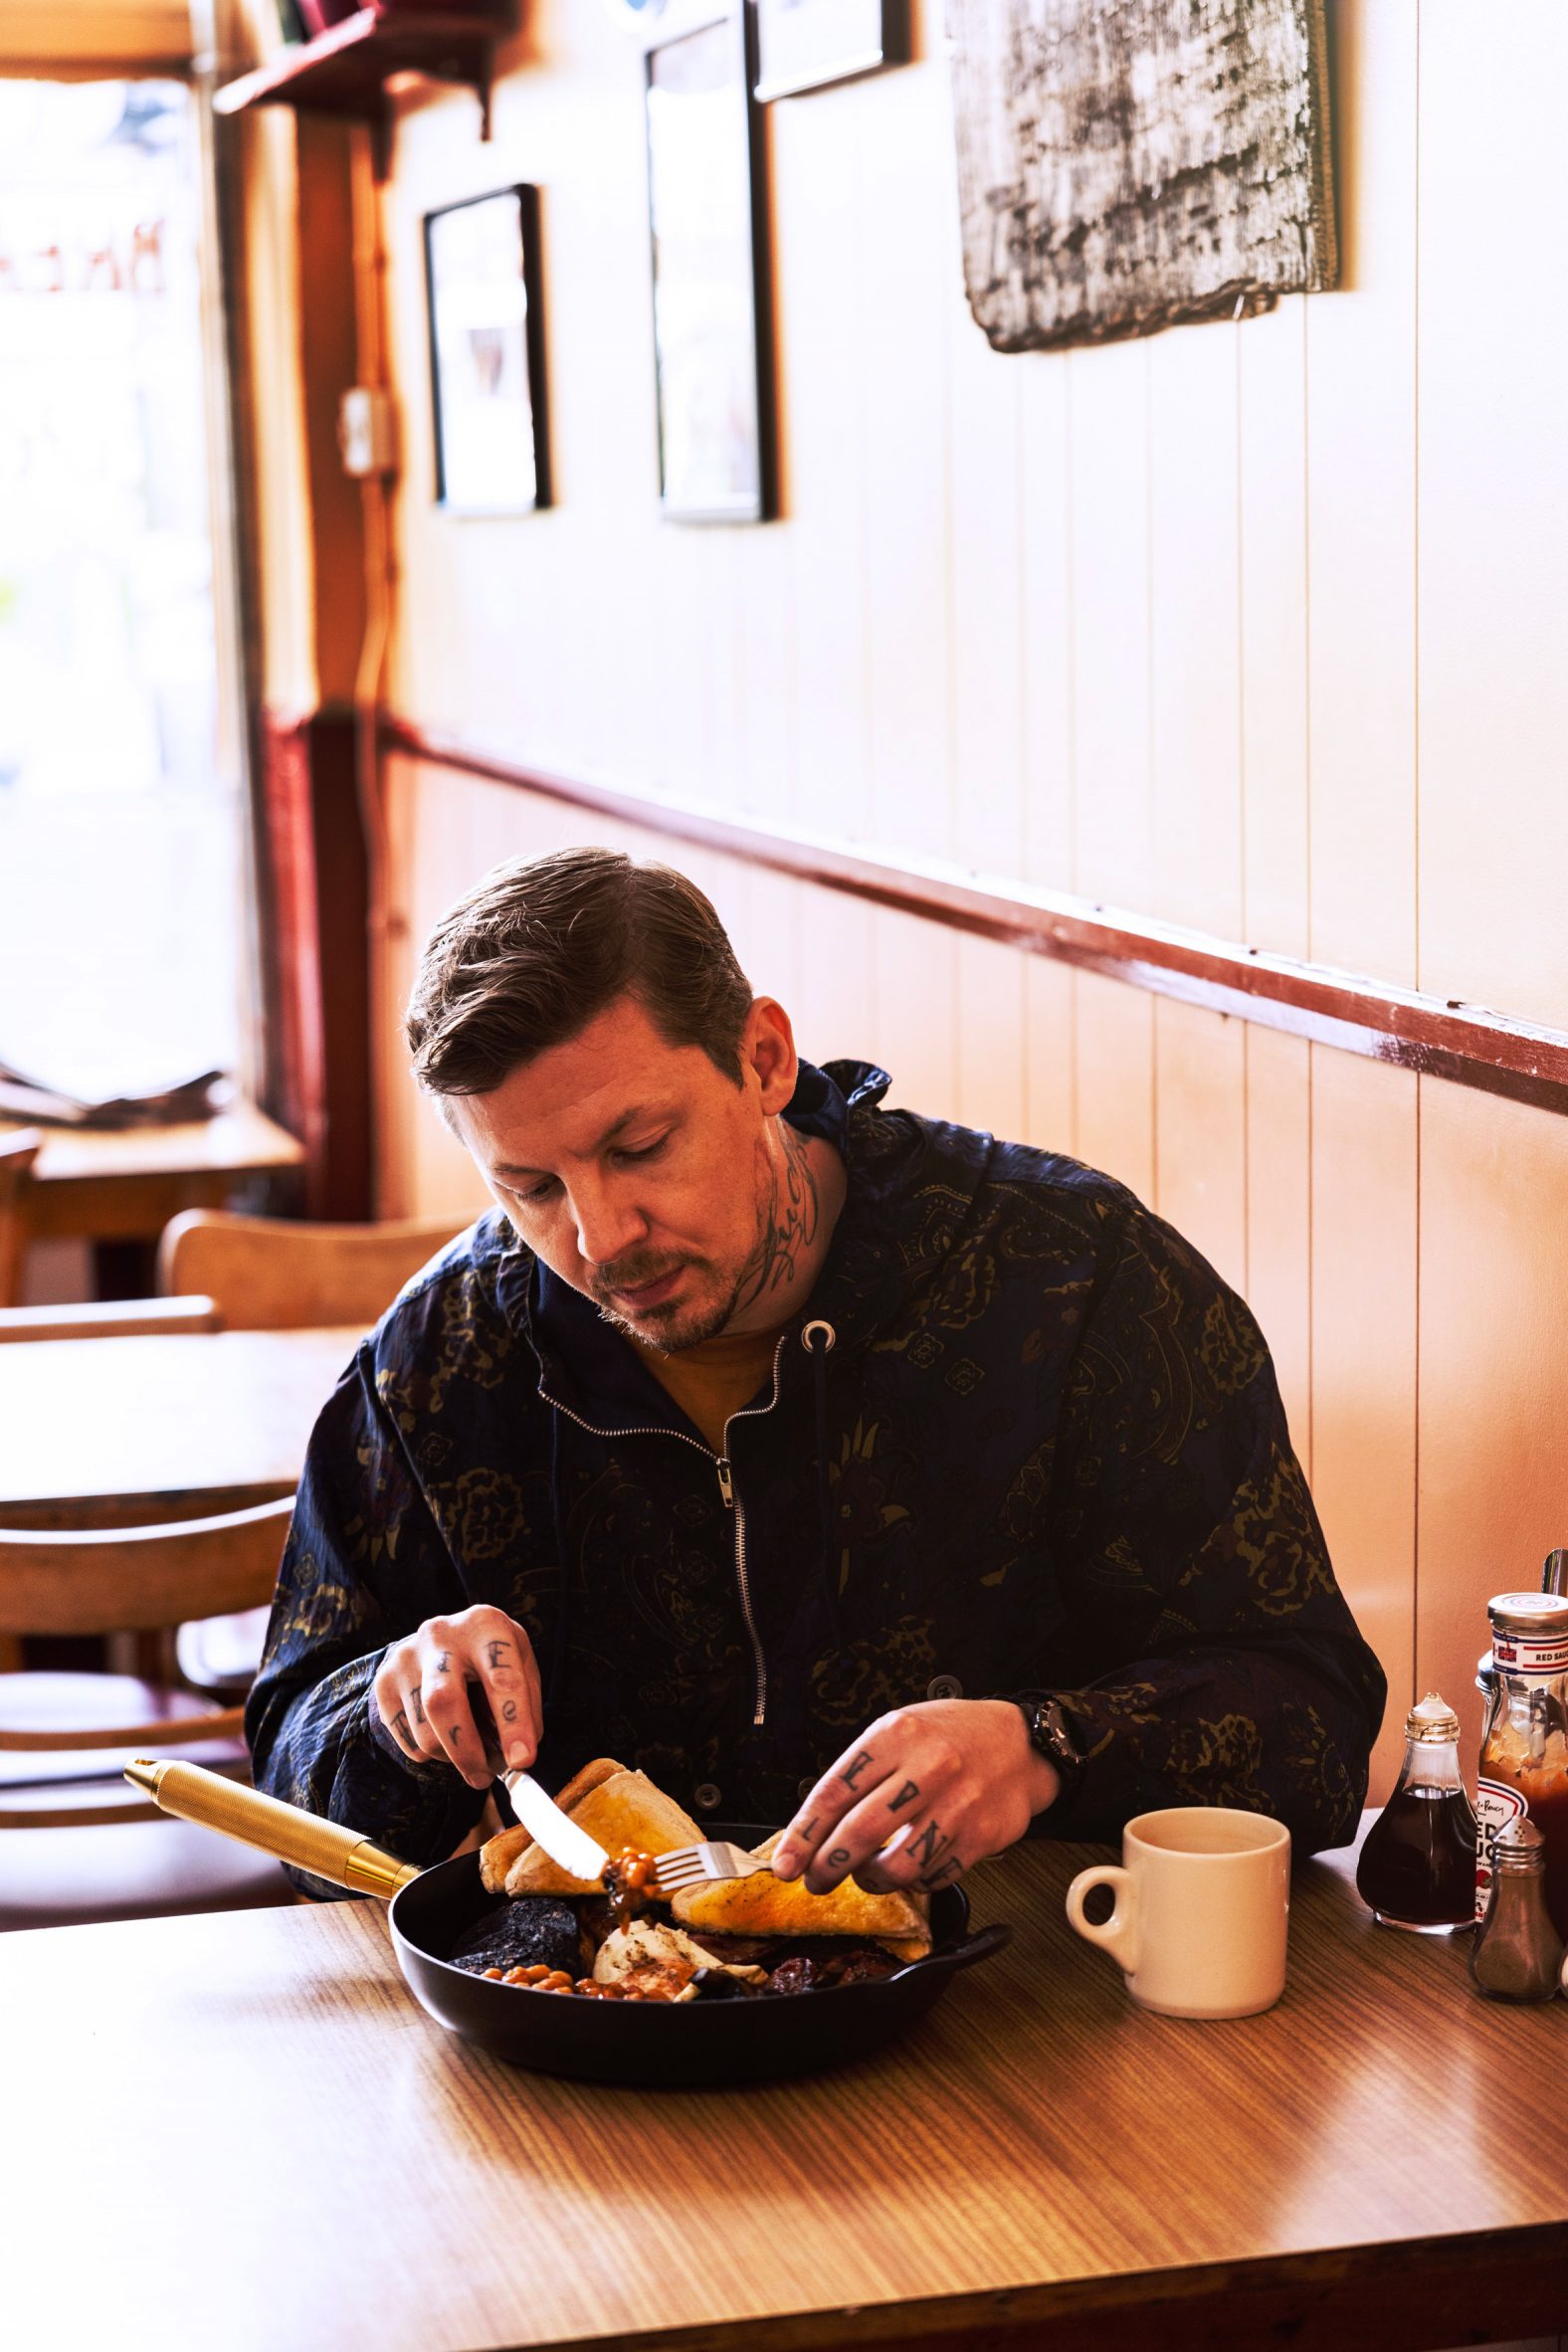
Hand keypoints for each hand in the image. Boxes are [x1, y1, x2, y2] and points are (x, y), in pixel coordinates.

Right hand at [372, 1605, 541, 1791]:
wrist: (442, 1641)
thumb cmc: (490, 1659)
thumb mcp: (520, 1667)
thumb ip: (526, 1708)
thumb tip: (518, 1756)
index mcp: (484, 1626)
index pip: (501, 1678)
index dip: (514, 1723)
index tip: (522, 1760)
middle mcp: (441, 1635)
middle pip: (443, 1701)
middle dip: (466, 1749)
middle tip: (484, 1777)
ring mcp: (406, 1657)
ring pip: (424, 1730)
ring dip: (451, 1757)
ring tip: (470, 1754)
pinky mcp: (384, 1683)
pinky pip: (407, 1740)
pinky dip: (431, 1755)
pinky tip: (445, 1738)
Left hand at [770, 1700, 1058, 1895]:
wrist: (1019, 1742)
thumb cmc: (948, 1737)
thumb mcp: (899, 1732)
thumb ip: (860, 1774)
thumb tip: (813, 1829)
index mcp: (896, 1736)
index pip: (834, 1793)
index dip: (803, 1836)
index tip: (785, 1864)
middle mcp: (928, 1768)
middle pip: (860, 1833)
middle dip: (827, 1867)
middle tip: (815, 1880)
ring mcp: (958, 1804)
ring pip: (897, 1866)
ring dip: (871, 1880)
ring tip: (866, 1874)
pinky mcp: (982, 1836)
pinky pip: (934, 1876)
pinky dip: (914, 1881)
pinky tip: (909, 1868)